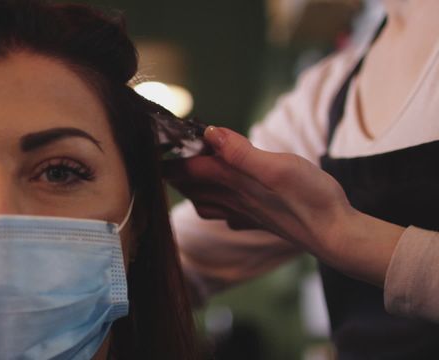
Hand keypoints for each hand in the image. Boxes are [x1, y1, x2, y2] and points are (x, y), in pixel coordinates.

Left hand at [164, 126, 402, 285]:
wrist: (336, 236)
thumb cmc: (312, 199)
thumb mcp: (280, 168)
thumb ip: (242, 153)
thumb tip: (210, 134)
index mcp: (232, 182)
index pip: (186, 167)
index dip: (170, 152)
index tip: (156, 136)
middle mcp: (231, 199)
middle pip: (188, 185)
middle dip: (172, 168)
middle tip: (167, 147)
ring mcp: (242, 212)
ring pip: (201, 200)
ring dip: (189, 185)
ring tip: (185, 168)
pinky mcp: (256, 219)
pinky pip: (223, 212)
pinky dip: (212, 202)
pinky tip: (218, 198)